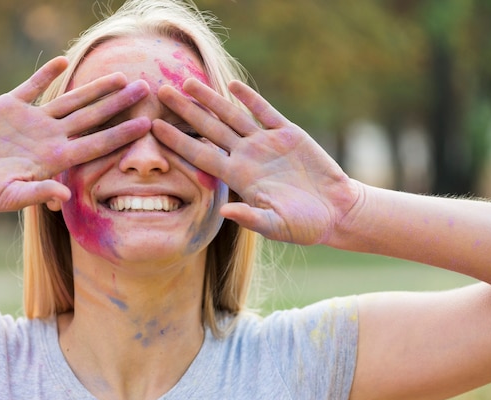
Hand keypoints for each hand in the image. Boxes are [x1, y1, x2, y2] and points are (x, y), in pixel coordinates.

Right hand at [0, 56, 150, 213]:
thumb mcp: (10, 196)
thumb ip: (38, 193)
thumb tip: (64, 196)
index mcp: (55, 159)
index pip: (97, 144)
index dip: (122, 134)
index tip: (147, 124)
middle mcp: (50, 138)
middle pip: (92, 117)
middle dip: (119, 104)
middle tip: (145, 89)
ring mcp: (32, 121)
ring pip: (70, 100)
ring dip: (94, 88)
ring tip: (120, 76)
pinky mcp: (9, 106)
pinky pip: (32, 87)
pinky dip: (46, 74)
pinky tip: (63, 62)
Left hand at [153, 79, 359, 244]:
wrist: (335, 210)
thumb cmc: (304, 224)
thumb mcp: (276, 225)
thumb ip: (251, 217)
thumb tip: (224, 211)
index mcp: (239, 178)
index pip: (201, 155)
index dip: (178, 141)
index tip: (154, 128)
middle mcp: (247, 157)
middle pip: (209, 129)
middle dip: (186, 111)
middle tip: (161, 91)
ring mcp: (266, 143)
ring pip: (232, 116)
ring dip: (211, 99)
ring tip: (187, 82)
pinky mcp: (288, 134)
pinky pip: (264, 112)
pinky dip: (250, 99)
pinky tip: (232, 85)